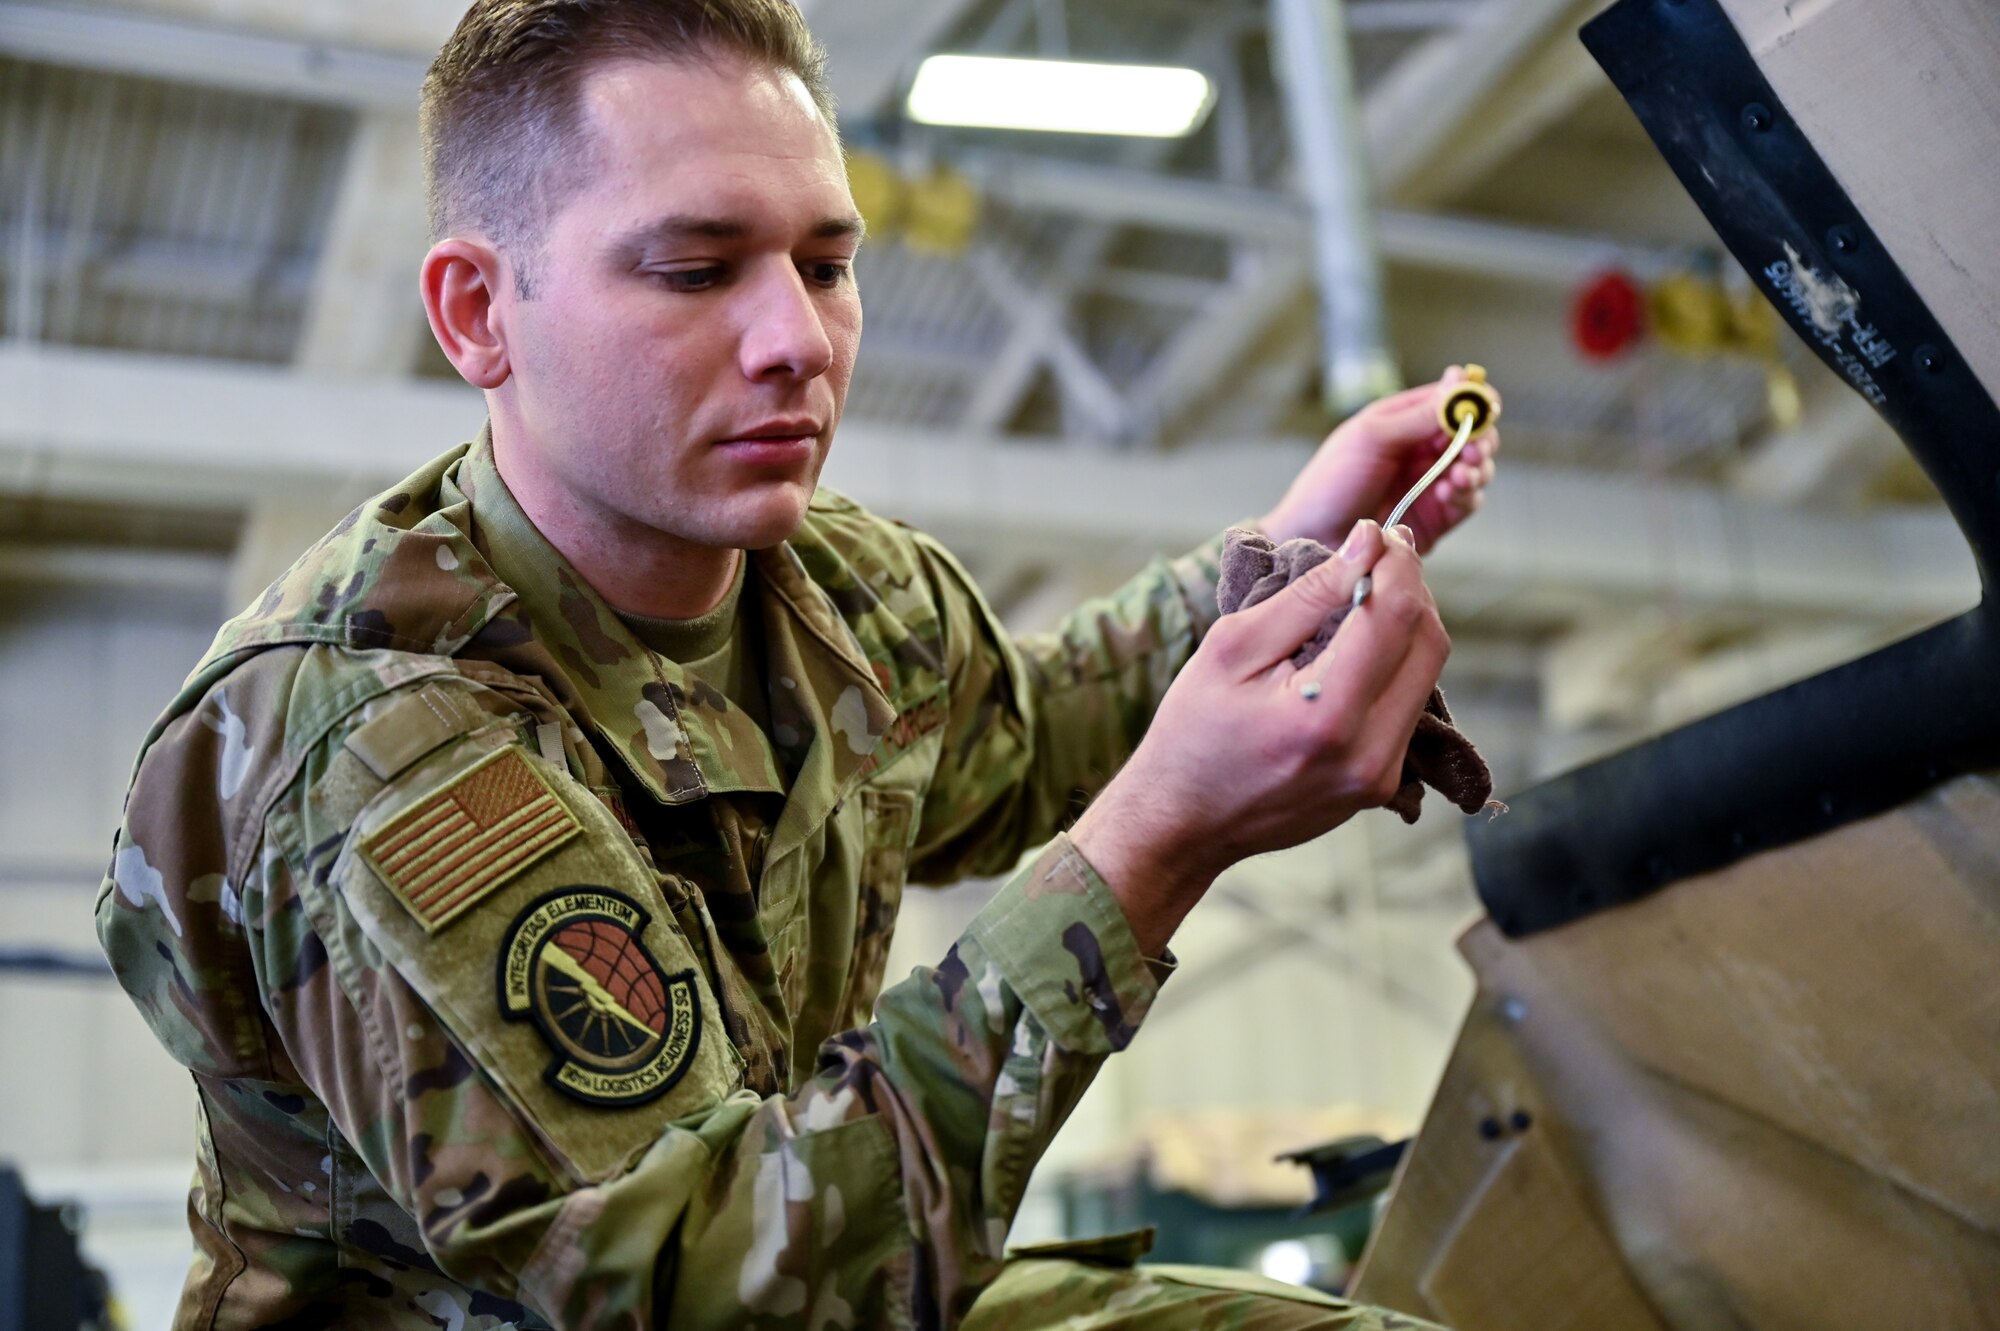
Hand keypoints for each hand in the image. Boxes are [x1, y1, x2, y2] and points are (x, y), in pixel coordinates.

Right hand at [1071, 522, 1448, 953]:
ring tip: (1362, 597)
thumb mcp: (1232, 649)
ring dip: (1405, 624)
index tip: (1373, 534)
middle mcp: (1368, 752)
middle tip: (1376, 557)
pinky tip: (1354, 649)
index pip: (1395, 615)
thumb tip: (1364, 547)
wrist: (1182, 823)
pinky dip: (1392, 664)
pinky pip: (1408, 706)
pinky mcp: (1380, 784)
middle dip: (1409, 588)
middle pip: (1429, 642)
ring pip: (1427, 672)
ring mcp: (1381, 775)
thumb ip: (1305, 597)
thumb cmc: (1192, 733)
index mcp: (1326, 715)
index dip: (1394, 562)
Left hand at [1257, 366, 1500, 555]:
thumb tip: (1459, 381)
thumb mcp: (1371, 438)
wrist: (1313, 536)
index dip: (1473, 399)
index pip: (1452, 400)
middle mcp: (1423, 449)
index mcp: (1405, 420)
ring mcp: (1432, 482)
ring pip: (1477, 467)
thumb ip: (1417, 416)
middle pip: (1474, 433)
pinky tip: (1449, 492)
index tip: (1484, 404)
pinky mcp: (1437, 516)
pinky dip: (1466, 494)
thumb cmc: (1331, 481)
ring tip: (1461, 473)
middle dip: (1480, 438)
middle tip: (1474, 447)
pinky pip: (1468, 500)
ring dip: (1477, 467)